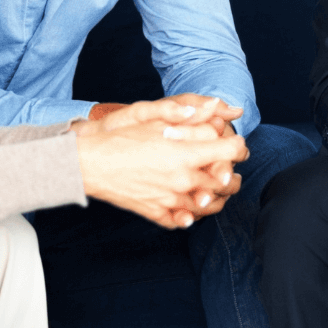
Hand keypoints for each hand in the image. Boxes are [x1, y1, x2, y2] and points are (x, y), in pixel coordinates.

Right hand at [87, 96, 243, 219]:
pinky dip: (192, 216)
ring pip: (208, 205)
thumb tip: (217, 106)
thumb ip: (189, 116)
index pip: (229, 152)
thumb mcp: (154, 119)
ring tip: (219, 191)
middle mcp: (183, 181)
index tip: (237, 145)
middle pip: (225, 183)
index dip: (238, 147)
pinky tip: (192, 209)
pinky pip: (183, 220)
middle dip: (233, 175)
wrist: (89, 164)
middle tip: (233, 171)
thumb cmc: (120, 138)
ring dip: (218, 197)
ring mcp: (171, 200)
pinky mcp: (156, 213)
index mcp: (186, 155)